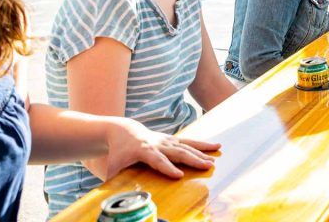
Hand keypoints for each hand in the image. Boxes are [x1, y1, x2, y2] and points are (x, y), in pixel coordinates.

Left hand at [104, 117, 219, 179]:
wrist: (124, 131)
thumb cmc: (118, 152)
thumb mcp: (112, 166)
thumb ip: (114, 180)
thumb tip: (112, 197)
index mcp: (143, 151)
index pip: (157, 160)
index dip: (167, 168)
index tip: (179, 176)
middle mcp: (158, 144)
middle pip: (178, 152)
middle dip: (193, 160)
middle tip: (207, 167)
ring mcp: (167, 140)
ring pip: (187, 145)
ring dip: (202, 152)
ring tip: (215, 157)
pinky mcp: (172, 139)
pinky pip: (190, 142)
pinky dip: (203, 144)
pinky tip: (216, 147)